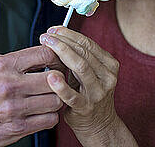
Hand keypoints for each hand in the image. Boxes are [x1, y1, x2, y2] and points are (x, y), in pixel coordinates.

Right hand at [0, 46, 64, 146]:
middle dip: (59, 79)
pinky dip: (50, 116)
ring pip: (55, 100)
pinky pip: (49, 120)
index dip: (57, 57)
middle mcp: (10, 85)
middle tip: (59, 81)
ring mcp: (15, 108)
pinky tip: (43, 112)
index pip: (45, 55)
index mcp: (4, 65)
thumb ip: (15, 60)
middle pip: (55, 78)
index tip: (57, 61)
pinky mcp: (17, 128)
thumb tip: (40, 53)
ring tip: (50, 97)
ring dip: (56, 99)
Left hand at [40, 26, 128, 144]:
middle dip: (63, 40)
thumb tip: (56, 35)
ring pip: (81, 67)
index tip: (54, 29)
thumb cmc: (89, 94)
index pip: (88, 43)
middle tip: (46, 35)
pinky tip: (50, 77)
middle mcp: (107, 77)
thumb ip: (79, 57)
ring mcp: (98, 93)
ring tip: (46, 46)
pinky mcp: (86, 108)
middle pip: (84, 52)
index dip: (70, 34)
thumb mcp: (90, 73)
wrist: (99, 125)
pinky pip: (73, 95)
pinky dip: (61, 86)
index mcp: (109, 65)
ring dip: (61, 53)